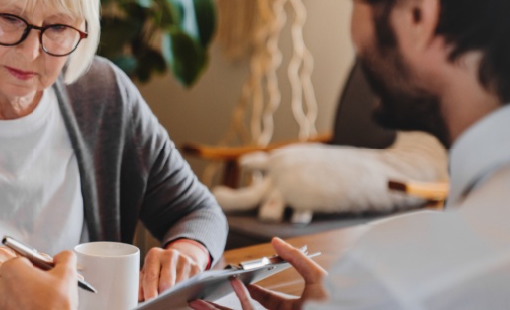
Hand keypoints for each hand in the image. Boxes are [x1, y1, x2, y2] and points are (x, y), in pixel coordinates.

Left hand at [0, 250, 78, 309]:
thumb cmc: (55, 307)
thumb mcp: (68, 274)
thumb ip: (65, 257)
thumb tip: (62, 257)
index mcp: (12, 269)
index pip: (22, 261)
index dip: (36, 268)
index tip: (44, 275)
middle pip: (13, 276)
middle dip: (26, 281)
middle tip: (42, 289)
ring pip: (10, 292)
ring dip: (21, 295)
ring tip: (38, 301)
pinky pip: (9, 306)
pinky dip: (19, 306)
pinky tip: (32, 308)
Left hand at [140, 239, 208, 300]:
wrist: (177, 258)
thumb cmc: (158, 268)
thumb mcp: (147, 272)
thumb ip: (141, 284)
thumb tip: (139, 298)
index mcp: (155, 254)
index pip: (151, 276)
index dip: (150, 291)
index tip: (150, 301)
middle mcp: (170, 255)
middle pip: (167, 282)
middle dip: (162, 294)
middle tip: (160, 301)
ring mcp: (185, 261)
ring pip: (179, 286)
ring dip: (174, 294)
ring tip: (169, 297)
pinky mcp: (197, 268)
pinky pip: (191, 286)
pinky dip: (185, 293)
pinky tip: (180, 293)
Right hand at [190, 237, 327, 309]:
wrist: (348, 307)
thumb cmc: (338, 303)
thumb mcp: (316, 277)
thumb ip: (295, 258)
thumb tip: (274, 240)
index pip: (266, 302)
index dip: (250, 291)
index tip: (236, 280)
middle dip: (219, 307)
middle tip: (201, 298)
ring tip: (195, 301)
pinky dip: (239, 301)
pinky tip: (229, 287)